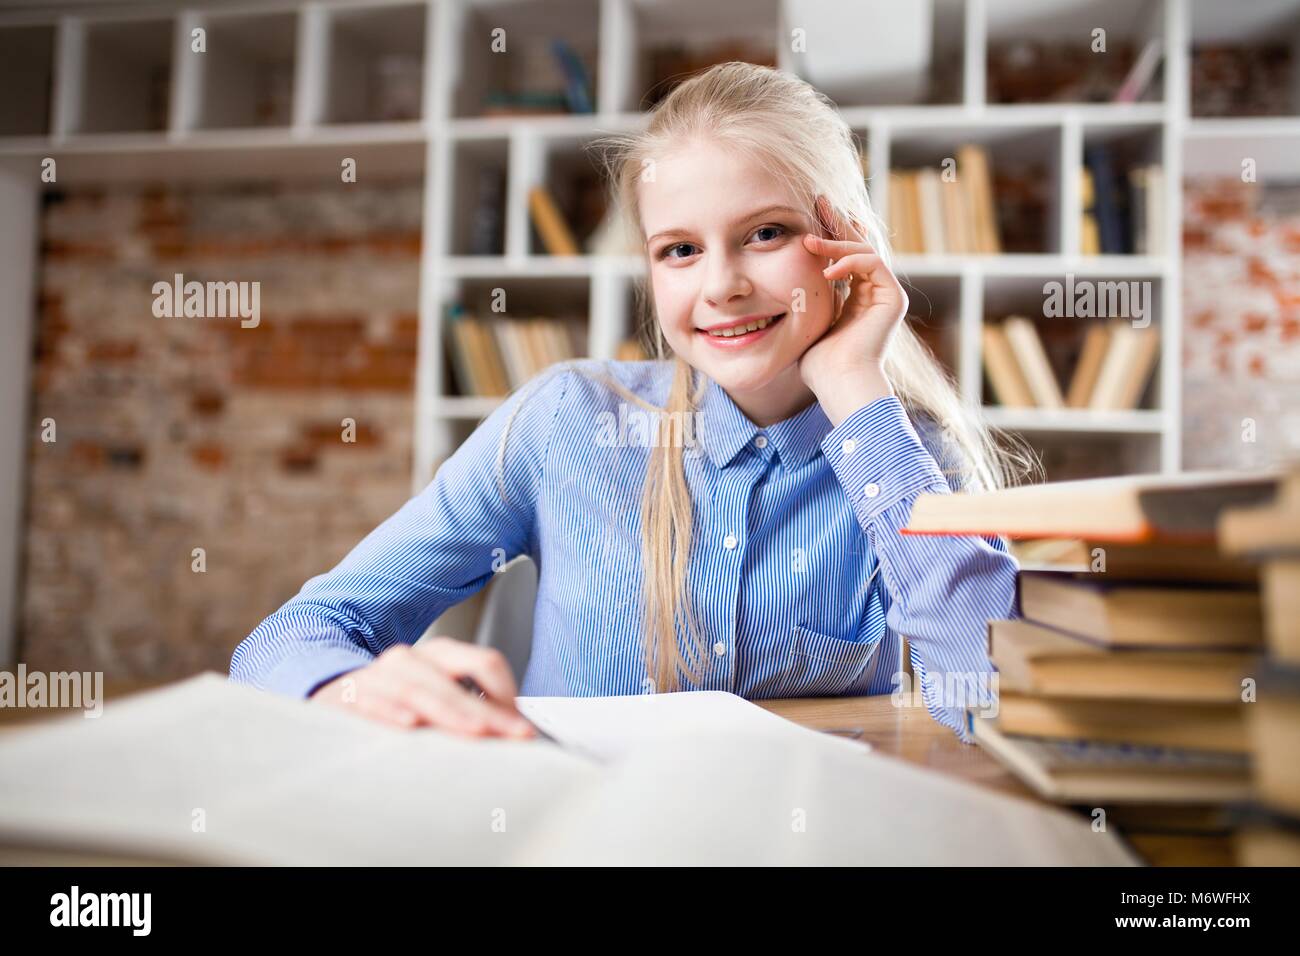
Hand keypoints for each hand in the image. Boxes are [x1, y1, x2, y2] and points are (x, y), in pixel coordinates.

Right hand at [309, 638, 536, 738]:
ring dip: (450, 712)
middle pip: (455, 682)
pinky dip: (392, 712)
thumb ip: (471, 706)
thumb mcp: (435, 695)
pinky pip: (372, 702)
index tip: (522, 722)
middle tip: (514, 734)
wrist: (329, 689)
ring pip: (419, 690)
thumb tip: (514, 728)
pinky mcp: (350, 696)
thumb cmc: (392, 699)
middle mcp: (411, 659)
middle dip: (488, 712)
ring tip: (475, 730)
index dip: (506, 690)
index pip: (483, 661)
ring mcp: (379, 676)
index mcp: (438, 655)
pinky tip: (410, 724)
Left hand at [797, 196, 906, 424]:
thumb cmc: (817, 363)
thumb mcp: (805, 323)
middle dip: (836, 223)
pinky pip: (873, 263)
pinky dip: (850, 261)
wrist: (838, 382)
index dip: (827, 234)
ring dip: (836, 243)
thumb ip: (804, 299)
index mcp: (855, 299)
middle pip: (857, 245)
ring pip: (864, 250)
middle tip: (817, 201)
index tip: (806, 218)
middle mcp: (873, 293)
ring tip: (810, 241)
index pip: (843, 256)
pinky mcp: (892, 298)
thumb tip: (780, 283)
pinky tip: (826, 268)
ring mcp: (885, 295)